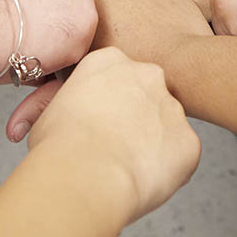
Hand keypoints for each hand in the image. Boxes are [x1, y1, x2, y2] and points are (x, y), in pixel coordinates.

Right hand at [6, 0, 210, 140]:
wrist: (186, 72)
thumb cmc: (131, 82)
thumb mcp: (75, 92)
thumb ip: (42, 102)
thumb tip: (14, 128)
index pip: (72, 6)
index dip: (73, 30)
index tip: (79, 50)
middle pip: (102, 1)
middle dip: (102, 24)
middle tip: (107, 52)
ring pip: (131, 1)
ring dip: (129, 20)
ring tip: (135, 49)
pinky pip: (158, 4)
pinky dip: (156, 21)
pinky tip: (157, 44)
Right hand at [26, 47, 200, 222]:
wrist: (85, 176)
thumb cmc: (60, 147)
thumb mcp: (47, 112)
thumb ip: (62, 102)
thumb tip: (48, 113)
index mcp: (110, 60)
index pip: (115, 76)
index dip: (105, 102)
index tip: (96, 120)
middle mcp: (146, 74)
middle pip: (146, 94)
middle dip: (134, 117)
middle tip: (111, 144)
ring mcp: (172, 106)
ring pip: (166, 125)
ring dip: (151, 142)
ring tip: (123, 165)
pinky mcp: (189, 139)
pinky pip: (182, 154)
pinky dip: (168, 167)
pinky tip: (142, 176)